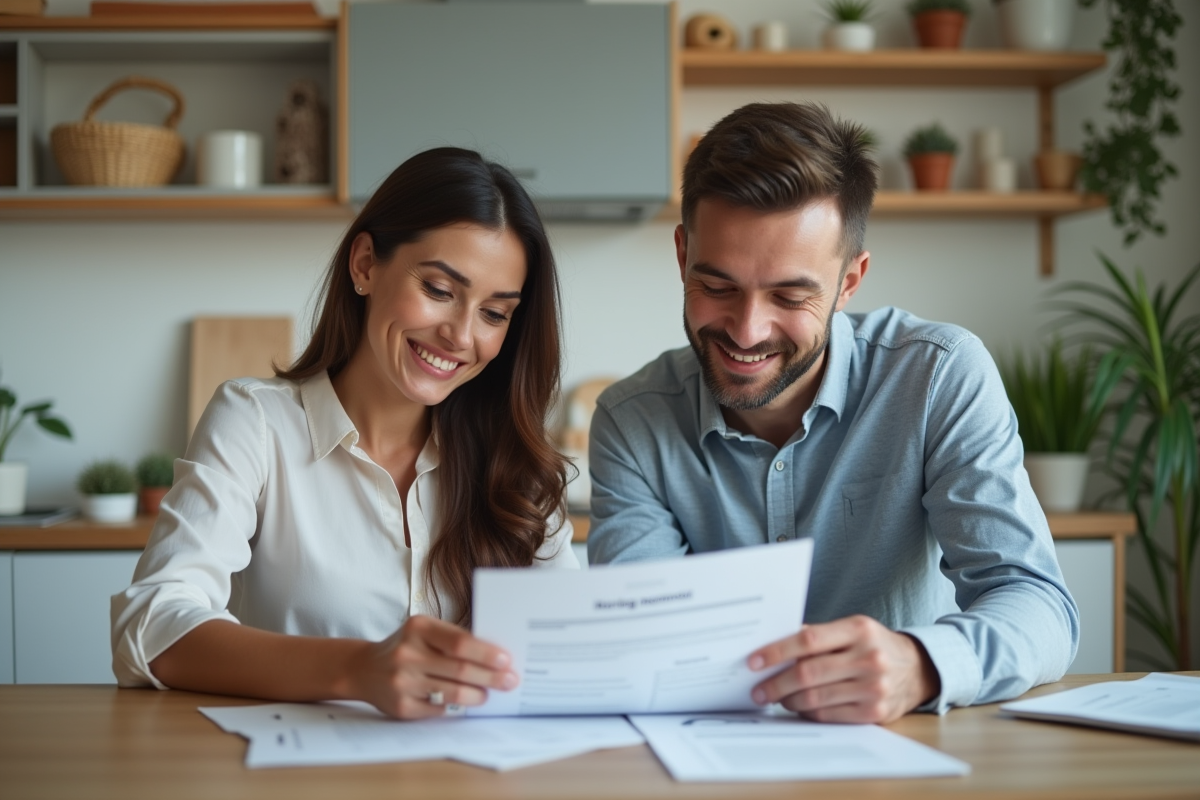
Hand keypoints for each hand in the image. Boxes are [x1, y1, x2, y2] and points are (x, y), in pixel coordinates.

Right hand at [346, 615, 518, 718]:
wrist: (364, 669)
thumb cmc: (406, 646)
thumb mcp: (424, 631)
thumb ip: (453, 639)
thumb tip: (495, 656)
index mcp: (418, 628)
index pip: (459, 643)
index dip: (486, 653)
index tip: (506, 660)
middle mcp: (407, 654)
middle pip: (460, 670)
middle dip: (491, 677)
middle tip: (510, 681)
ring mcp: (403, 682)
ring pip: (452, 693)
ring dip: (477, 695)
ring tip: (488, 694)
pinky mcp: (401, 707)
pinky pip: (439, 710)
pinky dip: (456, 707)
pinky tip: (464, 703)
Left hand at [747, 615, 939, 723]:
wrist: (917, 669)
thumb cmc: (872, 645)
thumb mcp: (850, 629)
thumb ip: (816, 635)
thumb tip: (771, 646)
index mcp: (858, 629)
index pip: (808, 640)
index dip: (776, 651)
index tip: (753, 661)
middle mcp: (869, 657)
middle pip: (808, 673)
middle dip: (776, 683)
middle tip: (758, 690)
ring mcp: (874, 687)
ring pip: (816, 698)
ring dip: (788, 701)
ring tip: (776, 698)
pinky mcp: (875, 712)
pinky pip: (829, 715)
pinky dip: (808, 713)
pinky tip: (799, 707)